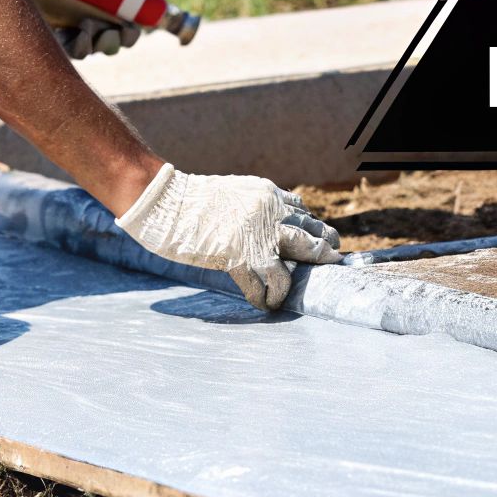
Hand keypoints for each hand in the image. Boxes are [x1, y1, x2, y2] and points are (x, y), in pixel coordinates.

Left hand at [25, 0, 151, 57]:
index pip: (124, 24)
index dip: (131, 34)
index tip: (132, 28)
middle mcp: (85, 8)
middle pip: (106, 41)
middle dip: (113, 44)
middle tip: (111, 31)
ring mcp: (60, 15)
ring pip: (83, 48)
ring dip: (92, 47)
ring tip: (88, 28)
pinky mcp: (38, 18)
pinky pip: (56, 45)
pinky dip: (70, 47)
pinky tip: (74, 37)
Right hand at [113, 165, 341, 310]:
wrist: (165, 201)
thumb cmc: (194, 199)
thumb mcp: (237, 192)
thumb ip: (260, 206)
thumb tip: (277, 223)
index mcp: (269, 195)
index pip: (304, 214)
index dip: (315, 231)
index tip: (321, 242)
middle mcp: (270, 213)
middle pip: (311, 238)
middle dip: (324, 254)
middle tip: (330, 265)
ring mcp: (256, 236)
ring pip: (294, 264)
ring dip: (295, 282)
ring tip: (289, 293)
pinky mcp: (238, 257)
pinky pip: (264, 284)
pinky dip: (266, 298)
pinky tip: (264, 304)